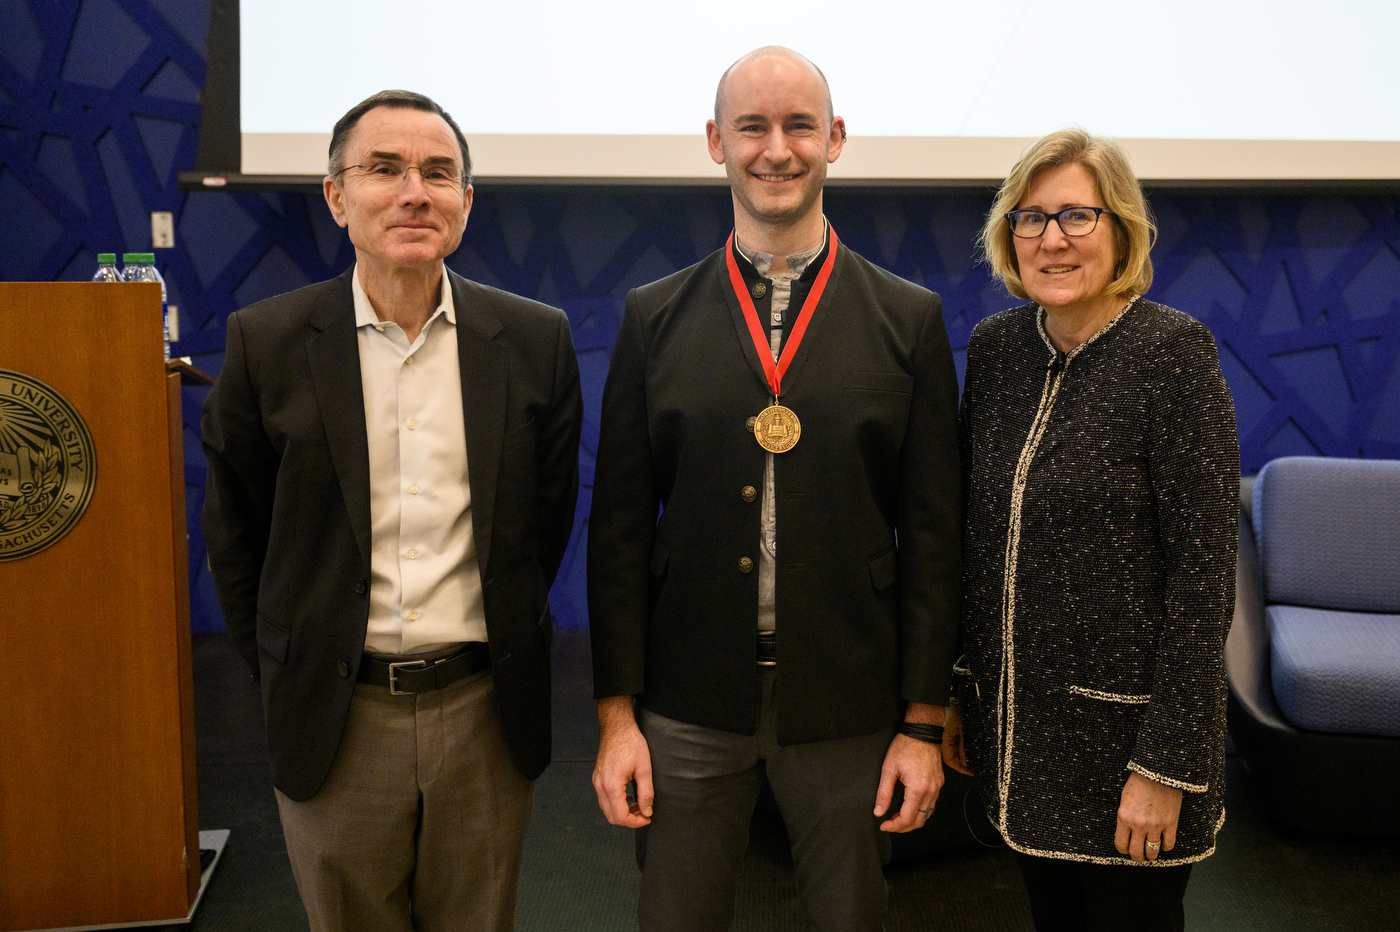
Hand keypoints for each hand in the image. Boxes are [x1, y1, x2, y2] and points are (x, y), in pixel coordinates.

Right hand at [592, 695, 653, 826]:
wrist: (617, 726)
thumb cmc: (631, 743)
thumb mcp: (644, 768)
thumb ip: (646, 793)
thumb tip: (647, 812)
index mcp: (611, 785)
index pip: (620, 816)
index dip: (635, 822)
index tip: (647, 818)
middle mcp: (600, 786)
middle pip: (611, 816)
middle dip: (629, 819)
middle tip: (644, 812)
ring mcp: (597, 782)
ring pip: (606, 809)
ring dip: (622, 812)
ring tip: (638, 804)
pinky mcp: (597, 777)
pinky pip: (604, 798)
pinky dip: (616, 803)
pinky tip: (628, 796)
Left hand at [873, 702, 945, 832]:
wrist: (922, 732)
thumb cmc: (905, 746)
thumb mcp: (889, 769)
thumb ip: (884, 793)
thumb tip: (879, 812)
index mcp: (917, 789)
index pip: (907, 819)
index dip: (894, 826)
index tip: (883, 825)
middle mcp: (930, 791)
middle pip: (919, 821)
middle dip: (903, 827)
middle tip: (889, 824)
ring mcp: (937, 788)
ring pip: (927, 815)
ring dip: (913, 820)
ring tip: (897, 816)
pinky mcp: (939, 783)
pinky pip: (932, 804)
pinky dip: (921, 811)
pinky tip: (910, 806)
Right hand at [941, 703, 973, 775]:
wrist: (955, 698)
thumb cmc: (956, 711)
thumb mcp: (964, 732)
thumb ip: (965, 748)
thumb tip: (966, 763)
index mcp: (946, 740)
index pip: (950, 760)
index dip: (960, 768)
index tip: (971, 772)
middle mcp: (948, 738)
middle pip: (956, 755)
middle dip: (966, 762)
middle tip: (977, 766)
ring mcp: (953, 733)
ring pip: (960, 749)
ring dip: (969, 753)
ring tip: (980, 756)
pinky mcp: (958, 729)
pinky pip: (962, 741)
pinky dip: (969, 746)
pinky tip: (977, 746)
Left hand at [1114, 771, 1182, 861]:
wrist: (1158, 772)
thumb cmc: (1139, 782)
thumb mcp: (1124, 800)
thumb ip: (1125, 817)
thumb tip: (1127, 831)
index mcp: (1124, 817)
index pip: (1121, 844)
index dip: (1123, 850)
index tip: (1125, 850)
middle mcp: (1139, 825)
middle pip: (1136, 852)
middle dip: (1137, 857)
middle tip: (1139, 857)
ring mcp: (1156, 826)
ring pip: (1153, 851)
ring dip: (1151, 855)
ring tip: (1151, 854)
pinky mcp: (1171, 823)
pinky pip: (1169, 844)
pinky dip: (1166, 847)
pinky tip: (1164, 845)